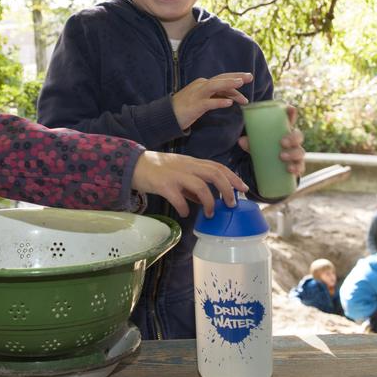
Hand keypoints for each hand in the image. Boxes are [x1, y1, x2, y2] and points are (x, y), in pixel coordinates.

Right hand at [131, 151, 248, 217]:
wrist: (133, 164)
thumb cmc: (157, 170)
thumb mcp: (179, 174)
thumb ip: (192, 186)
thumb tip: (206, 201)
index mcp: (192, 163)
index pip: (218, 167)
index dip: (233, 177)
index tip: (244, 189)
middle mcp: (187, 166)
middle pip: (214, 173)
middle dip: (227, 189)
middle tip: (232, 204)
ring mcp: (176, 174)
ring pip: (201, 185)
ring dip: (209, 201)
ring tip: (210, 213)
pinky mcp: (163, 184)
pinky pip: (178, 198)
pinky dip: (185, 208)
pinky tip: (185, 213)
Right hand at [171, 72, 252, 130]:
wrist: (166, 116)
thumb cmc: (185, 108)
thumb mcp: (202, 99)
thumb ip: (214, 96)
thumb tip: (230, 98)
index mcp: (203, 84)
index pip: (222, 79)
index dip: (235, 78)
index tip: (247, 79)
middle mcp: (200, 86)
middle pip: (220, 79)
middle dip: (235, 77)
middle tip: (250, 77)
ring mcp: (196, 95)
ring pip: (214, 86)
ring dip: (228, 84)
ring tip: (241, 84)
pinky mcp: (194, 106)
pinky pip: (208, 103)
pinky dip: (218, 102)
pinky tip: (229, 103)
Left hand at [238, 104, 305, 175]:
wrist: (272, 170)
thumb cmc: (266, 151)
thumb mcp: (258, 146)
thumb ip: (251, 143)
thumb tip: (241, 140)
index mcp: (284, 132)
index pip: (290, 120)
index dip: (292, 113)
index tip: (290, 108)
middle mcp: (293, 142)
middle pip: (298, 136)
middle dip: (292, 138)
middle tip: (282, 143)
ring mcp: (296, 154)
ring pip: (300, 151)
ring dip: (293, 153)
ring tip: (282, 157)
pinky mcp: (297, 167)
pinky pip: (301, 167)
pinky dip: (296, 168)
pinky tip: (290, 169)